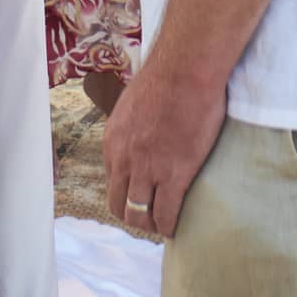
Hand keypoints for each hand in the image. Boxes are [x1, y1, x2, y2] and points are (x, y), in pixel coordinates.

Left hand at [102, 48, 227, 238]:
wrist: (184, 70)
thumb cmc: (167, 77)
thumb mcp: (133, 103)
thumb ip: (133, 124)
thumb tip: (143, 129)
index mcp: (113, 141)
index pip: (112, 181)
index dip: (127, 192)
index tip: (141, 195)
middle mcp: (124, 159)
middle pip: (119, 205)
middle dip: (133, 213)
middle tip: (150, 214)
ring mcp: (148, 170)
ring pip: (139, 215)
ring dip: (150, 223)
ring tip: (163, 223)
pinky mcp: (174, 175)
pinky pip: (166, 214)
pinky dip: (169, 226)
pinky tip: (175, 227)